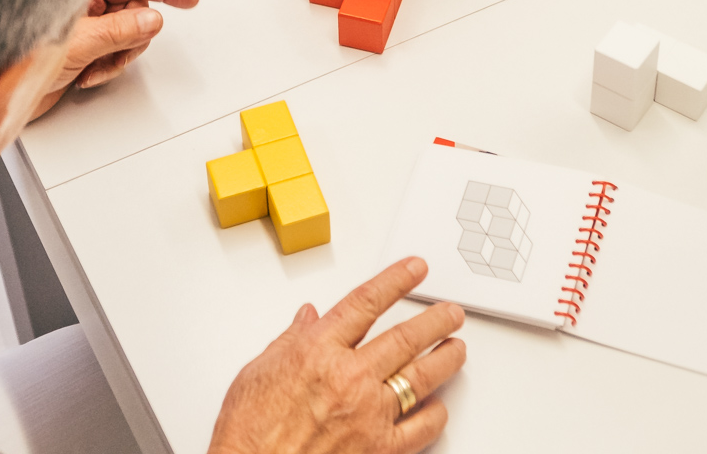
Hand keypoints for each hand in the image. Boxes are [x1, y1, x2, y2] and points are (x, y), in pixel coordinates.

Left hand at [32, 0, 198, 117]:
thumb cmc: (18, 60)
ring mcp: (85, 29)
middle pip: (136, 11)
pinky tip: (84, 76)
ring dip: (118, 57)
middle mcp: (86, 6)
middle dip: (132, 37)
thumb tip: (152, 18)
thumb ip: (120, 29)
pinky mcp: (83, 51)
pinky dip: (107, 68)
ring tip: (94, 67)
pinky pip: (114, 55)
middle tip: (115, 51)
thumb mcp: (78, 42)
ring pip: (128, 36)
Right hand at [208, 257, 465, 453]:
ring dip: (444, 359)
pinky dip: (434, 415)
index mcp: (318, 350)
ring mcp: (367, 414)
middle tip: (451, 312)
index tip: (415, 270)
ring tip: (457, 348)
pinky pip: (418, 429)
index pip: (367, 302)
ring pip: (419, 377)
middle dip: (435, 320)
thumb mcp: (258, 371)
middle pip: (404, 337)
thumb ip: (289, 340)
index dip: (396, 280)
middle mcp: (348, 376)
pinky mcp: (378, 449)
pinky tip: (440, 407)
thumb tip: (307, 318)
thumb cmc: (249, 431)